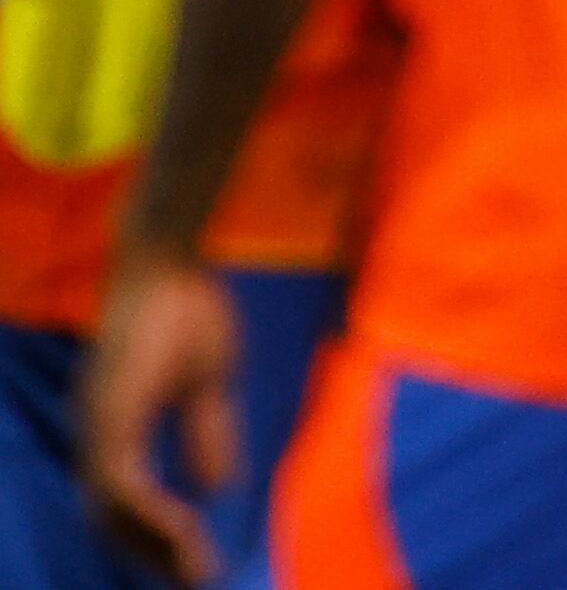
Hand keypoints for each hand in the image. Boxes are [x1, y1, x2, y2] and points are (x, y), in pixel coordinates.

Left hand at [78, 250, 238, 584]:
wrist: (167, 261)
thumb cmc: (188, 307)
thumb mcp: (210, 381)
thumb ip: (208, 433)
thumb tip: (217, 486)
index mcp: (118, 426)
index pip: (127, 500)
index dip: (159, 535)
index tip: (199, 562)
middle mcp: (97, 433)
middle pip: (112, 517)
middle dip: (154, 554)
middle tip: (197, 580)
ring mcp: (99, 426)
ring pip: (111, 510)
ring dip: (152, 544)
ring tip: (194, 568)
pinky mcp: (109, 416)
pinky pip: (120, 484)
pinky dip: (149, 513)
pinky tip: (184, 527)